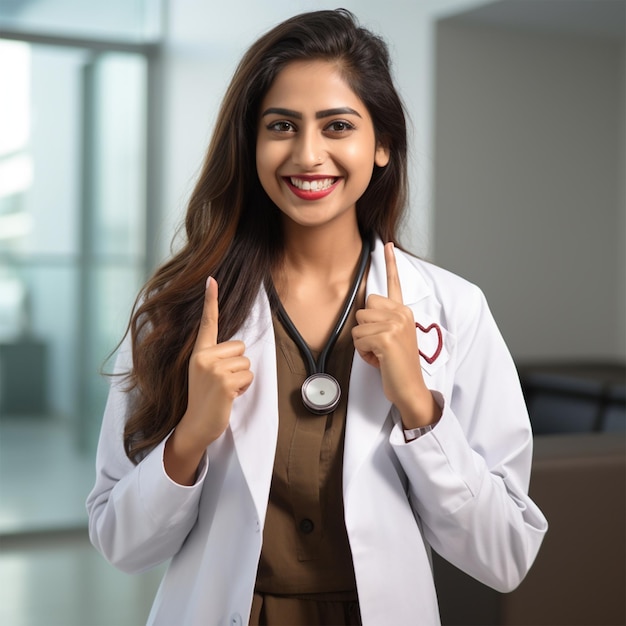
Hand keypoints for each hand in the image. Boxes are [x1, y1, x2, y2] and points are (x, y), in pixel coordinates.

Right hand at [165, 277, 253, 483]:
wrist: (195, 425)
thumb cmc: (205, 399)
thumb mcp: (204, 372)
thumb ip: (216, 357)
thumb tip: (237, 349)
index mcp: (198, 353)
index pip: (207, 323)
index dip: (210, 300)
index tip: (211, 279)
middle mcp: (203, 357)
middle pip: (240, 346)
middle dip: (238, 364)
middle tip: (222, 381)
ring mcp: (213, 370)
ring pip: (247, 362)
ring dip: (242, 378)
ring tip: (225, 390)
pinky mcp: (225, 383)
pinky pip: (249, 376)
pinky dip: (244, 388)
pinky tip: (229, 396)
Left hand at [352, 243, 439, 427]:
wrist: (410, 388)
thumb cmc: (397, 366)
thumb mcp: (393, 338)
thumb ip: (383, 322)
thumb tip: (365, 313)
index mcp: (404, 312)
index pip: (394, 284)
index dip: (389, 263)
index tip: (386, 244)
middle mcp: (402, 314)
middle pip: (364, 307)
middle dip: (364, 328)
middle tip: (379, 345)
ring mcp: (395, 324)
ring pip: (358, 325)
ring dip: (362, 343)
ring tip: (379, 354)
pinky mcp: (386, 337)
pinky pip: (358, 339)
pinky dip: (363, 353)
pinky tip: (379, 360)